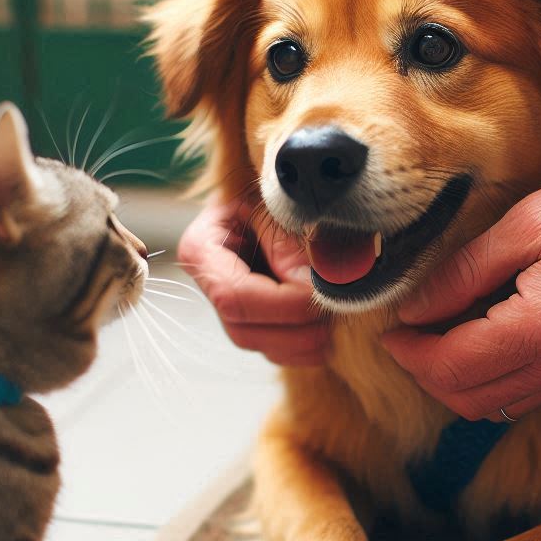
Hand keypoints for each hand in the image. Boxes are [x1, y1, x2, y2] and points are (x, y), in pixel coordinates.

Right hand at [177, 195, 330, 364]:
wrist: (284, 188)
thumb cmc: (278, 191)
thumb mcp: (278, 206)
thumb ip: (287, 247)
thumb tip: (308, 291)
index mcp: (200, 250)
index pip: (234, 296)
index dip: (280, 303)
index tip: (320, 291)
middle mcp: (208, 286)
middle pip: (245, 330)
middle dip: (297, 328)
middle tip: (339, 310)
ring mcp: (229, 310)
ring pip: (263, 346)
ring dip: (306, 342)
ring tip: (340, 319)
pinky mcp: (254, 322)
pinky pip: (277, 352)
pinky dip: (307, 348)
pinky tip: (332, 331)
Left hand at [382, 163, 540, 420]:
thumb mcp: (525, 225)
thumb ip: (464, 273)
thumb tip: (414, 309)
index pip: (451, 366)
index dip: (410, 353)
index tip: (389, 329)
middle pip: (466, 398)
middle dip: (424, 372)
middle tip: (405, 336)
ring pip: (490, 407)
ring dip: (453, 382)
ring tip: (435, 337)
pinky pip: (519, 397)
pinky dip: (485, 383)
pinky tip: (475, 343)